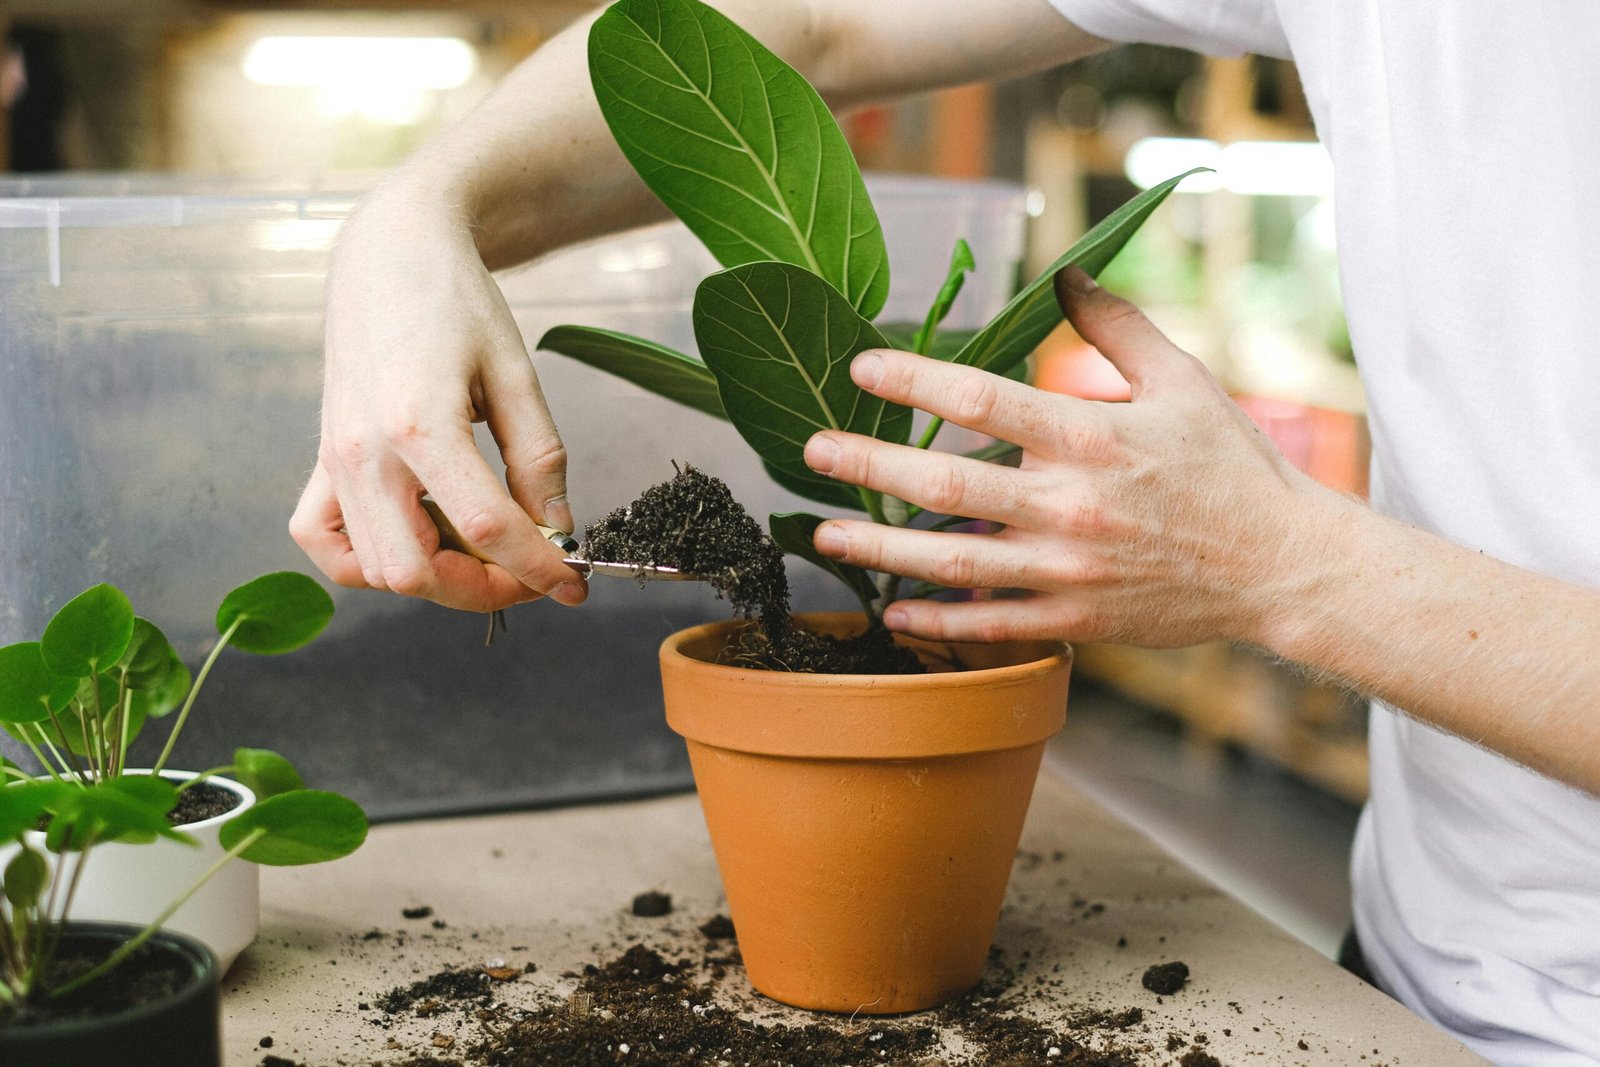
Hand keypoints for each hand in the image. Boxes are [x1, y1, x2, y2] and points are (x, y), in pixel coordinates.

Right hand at [290, 190, 586, 612]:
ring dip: (436, 577)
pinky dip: (366, 561)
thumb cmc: (455, 300)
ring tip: (482, 548)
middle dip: (483, 589)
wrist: (392, 251)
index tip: (572, 583)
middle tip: (528, 571)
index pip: (486, 527)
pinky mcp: (320, 458)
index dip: (538, 567)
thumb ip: (539, 458)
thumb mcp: (515, 373)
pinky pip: (324, 540)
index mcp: (419, 422)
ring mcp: (333, 459)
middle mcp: (362, 451)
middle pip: (417, 571)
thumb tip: (555, 529)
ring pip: (374, 569)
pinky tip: (414, 538)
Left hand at [801, 268, 1328, 646]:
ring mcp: (1068, 569)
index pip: (982, 399)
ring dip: (879, 549)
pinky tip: (891, 605)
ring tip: (821, 531)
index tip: (861, 367)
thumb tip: (1064, 274)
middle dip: (867, 465)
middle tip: (811, 449)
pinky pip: (991, 622)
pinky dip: (936, 618)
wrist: (1280, 565)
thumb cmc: (1230, 466)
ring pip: (952, 561)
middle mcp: (1070, 505)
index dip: (913, 380)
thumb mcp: (1182, 381)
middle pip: (945, 484)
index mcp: (1091, 437)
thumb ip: (1116, 327)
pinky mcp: (1076, 618)